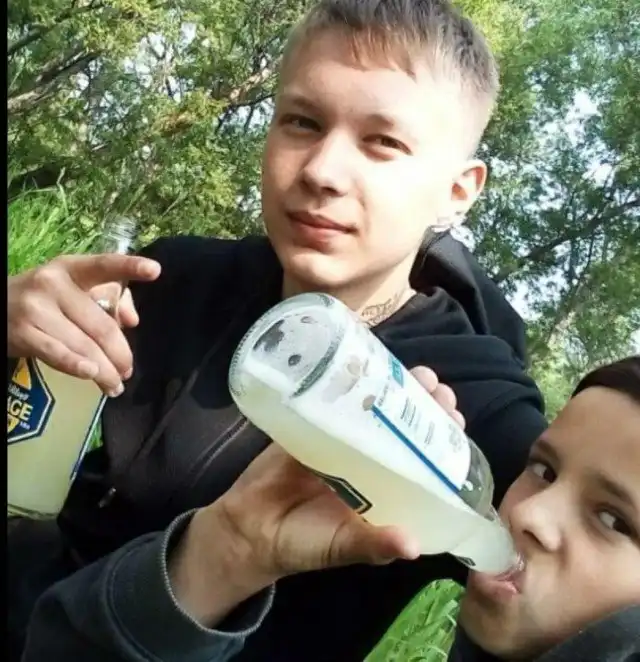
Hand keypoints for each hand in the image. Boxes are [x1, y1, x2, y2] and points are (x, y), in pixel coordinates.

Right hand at [7, 254, 160, 395]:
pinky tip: (93, 376)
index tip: (155, 270)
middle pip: (101, 325)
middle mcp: (53, 284)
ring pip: (84, 345)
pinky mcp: (23, 333)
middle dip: (120, 353)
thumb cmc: (48, 299)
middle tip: (128, 370)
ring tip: (115, 385)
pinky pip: (58, 354)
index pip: (104, 266)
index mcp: (72, 269)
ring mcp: (36, 309)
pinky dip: (78, 367)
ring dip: (104, 370)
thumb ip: (112, 298)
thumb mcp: (75, 289)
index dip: (130, 267)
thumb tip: (133, 321)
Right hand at [169, 366, 464, 624]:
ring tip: (419, 375)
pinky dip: (352, 383)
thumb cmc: (303, 542)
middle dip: (426, 406)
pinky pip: (335, 401)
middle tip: (439, 390)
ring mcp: (343, 440)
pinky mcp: (314, 426)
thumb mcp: (341, 547)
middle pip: (406, 427)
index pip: (425, 460)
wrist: (249, 527)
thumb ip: (371, 546)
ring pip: (376, 409)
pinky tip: (368, 366)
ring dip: (399, 389)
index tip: (456, 419)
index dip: (443, 440)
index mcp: (388, 490)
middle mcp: (371, 461)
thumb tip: (410, 547)